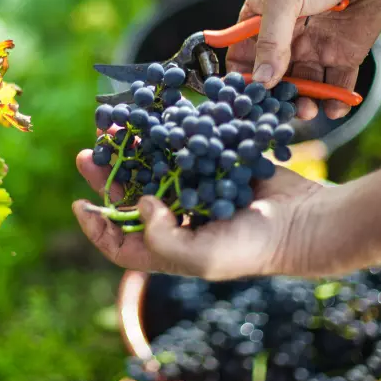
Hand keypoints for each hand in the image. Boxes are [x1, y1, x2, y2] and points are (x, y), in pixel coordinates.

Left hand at [72, 138, 323, 281]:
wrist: (301, 221)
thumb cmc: (250, 248)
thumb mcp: (199, 256)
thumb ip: (161, 237)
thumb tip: (138, 202)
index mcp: (167, 249)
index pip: (120, 244)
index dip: (96, 228)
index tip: (79, 204)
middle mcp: (175, 222)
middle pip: (129, 200)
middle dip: (107, 178)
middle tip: (88, 155)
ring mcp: (192, 194)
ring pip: (150, 172)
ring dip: (131, 154)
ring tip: (113, 132)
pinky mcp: (209, 170)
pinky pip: (179, 154)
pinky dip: (163, 140)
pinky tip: (150, 124)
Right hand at [226, 0, 380, 119]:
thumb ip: (271, 40)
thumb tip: (262, 79)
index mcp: (262, 22)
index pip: (243, 58)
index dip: (243, 78)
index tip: (246, 96)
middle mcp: (287, 40)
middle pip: (273, 80)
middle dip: (275, 97)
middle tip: (278, 109)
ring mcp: (315, 49)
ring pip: (304, 87)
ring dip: (303, 103)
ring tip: (306, 110)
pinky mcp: (344, 56)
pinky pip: (337, 85)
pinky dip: (336, 102)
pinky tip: (332, 109)